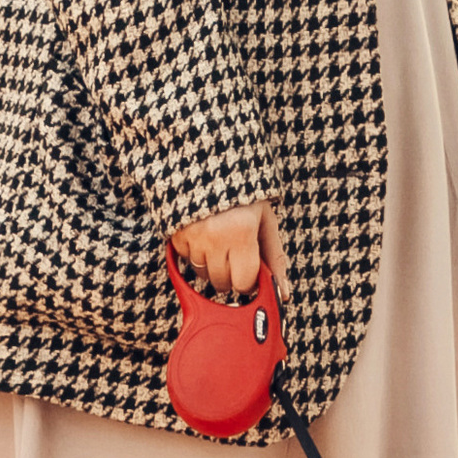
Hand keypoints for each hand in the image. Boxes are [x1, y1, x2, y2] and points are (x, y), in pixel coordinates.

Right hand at [170, 200, 284, 301]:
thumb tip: (283, 294)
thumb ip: (274, 259)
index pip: (244, 282)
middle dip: (231, 274)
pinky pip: (185, 261)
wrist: (210, 163)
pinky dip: (195, 254)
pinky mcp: (174, 234)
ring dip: (212, 265)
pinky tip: (204, 235)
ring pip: (202, 275)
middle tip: (235, 252)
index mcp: (242, 232)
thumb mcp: (265, 221)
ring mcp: (192, 236)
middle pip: (222, 283)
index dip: (249, 280)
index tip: (250, 270)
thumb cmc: (245, 194)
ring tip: (220, 240)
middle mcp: (215, 236)